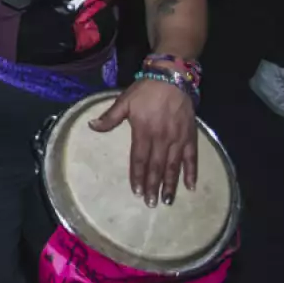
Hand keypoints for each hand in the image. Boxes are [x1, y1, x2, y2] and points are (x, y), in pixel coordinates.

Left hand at [90, 78, 197, 206]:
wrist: (171, 78)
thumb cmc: (145, 91)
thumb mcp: (124, 101)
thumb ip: (110, 117)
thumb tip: (91, 126)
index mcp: (143, 131)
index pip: (138, 159)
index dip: (137, 176)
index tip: (136, 191)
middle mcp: (161, 139)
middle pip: (156, 167)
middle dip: (152, 186)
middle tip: (150, 204)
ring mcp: (177, 139)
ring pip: (173, 166)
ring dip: (170, 185)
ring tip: (167, 201)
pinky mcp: (190, 136)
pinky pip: (192, 158)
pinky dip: (191, 172)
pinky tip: (190, 187)